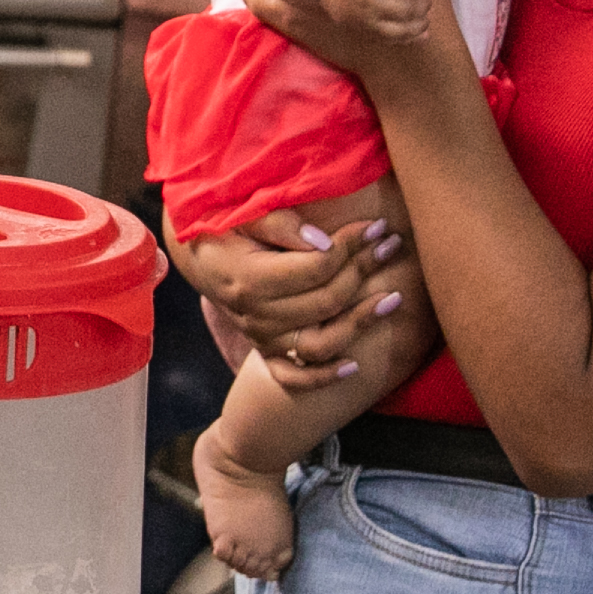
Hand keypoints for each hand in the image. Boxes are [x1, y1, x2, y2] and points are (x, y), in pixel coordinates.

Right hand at [174, 212, 407, 385]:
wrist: (198, 256)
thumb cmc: (225, 228)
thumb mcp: (243, 216)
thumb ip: (280, 225)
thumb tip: (324, 243)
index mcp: (248, 280)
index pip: (315, 267)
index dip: (351, 245)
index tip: (377, 225)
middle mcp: (255, 316)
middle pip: (325, 300)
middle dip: (364, 270)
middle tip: (392, 243)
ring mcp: (262, 338)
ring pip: (320, 343)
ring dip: (360, 323)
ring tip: (393, 299)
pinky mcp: (267, 351)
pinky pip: (295, 376)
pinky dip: (323, 377)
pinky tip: (354, 367)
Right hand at [317, 0, 435, 43]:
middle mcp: (365, 2)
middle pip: (403, 9)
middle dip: (422, 4)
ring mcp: (366, 20)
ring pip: (399, 31)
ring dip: (419, 24)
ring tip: (424, 15)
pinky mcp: (367, 33)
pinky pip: (393, 41)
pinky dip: (412, 37)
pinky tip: (422, 29)